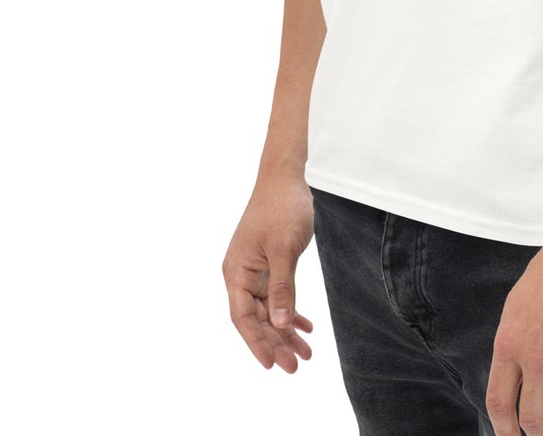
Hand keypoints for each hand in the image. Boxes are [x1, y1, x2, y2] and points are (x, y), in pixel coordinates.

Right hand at [221, 171, 317, 372]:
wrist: (288, 176)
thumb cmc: (282, 207)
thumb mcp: (283, 248)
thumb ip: (282, 287)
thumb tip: (279, 324)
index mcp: (236, 271)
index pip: (243, 317)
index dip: (256, 343)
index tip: (272, 365)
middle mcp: (242, 274)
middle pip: (257, 318)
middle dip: (275, 343)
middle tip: (296, 365)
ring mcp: (256, 270)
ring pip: (270, 310)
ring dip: (286, 330)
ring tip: (306, 353)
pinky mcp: (271, 264)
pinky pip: (279, 296)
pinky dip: (291, 311)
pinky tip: (306, 327)